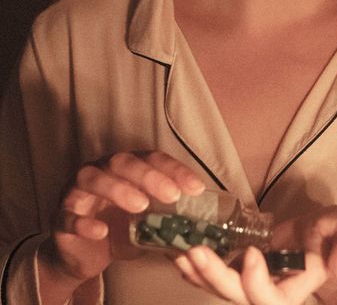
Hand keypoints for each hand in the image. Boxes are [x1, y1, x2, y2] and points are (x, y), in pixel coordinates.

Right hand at [39, 151, 204, 286]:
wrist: (84, 255)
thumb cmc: (120, 227)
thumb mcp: (148, 221)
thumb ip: (168, 217)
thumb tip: (201, 227)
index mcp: (127, 166)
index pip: (153, 159)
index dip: (175, 170)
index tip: (196, 188)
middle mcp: (101, 170)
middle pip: (122, 162)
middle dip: (148, 175)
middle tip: (170, 195)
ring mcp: (77, 192)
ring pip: (92, 179)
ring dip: (118, 189)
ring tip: (140, 206)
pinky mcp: (59, 218)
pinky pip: (67, 215)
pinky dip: (84, 222)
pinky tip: (101, 231)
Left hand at [174, 204, 336, 304]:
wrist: (325, 235)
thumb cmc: (336, 234)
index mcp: (299, 289)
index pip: (273, 299)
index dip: (258, 282)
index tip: (252, 251)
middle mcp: (273, 294)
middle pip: (240, 298)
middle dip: (216, 278)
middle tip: (195, 252)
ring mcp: (256, 285)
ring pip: (225, 291)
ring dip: (202, 274)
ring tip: (182, 253)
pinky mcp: (244, 272)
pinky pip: (220, 278)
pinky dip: (200, 270)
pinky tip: (182, 257)